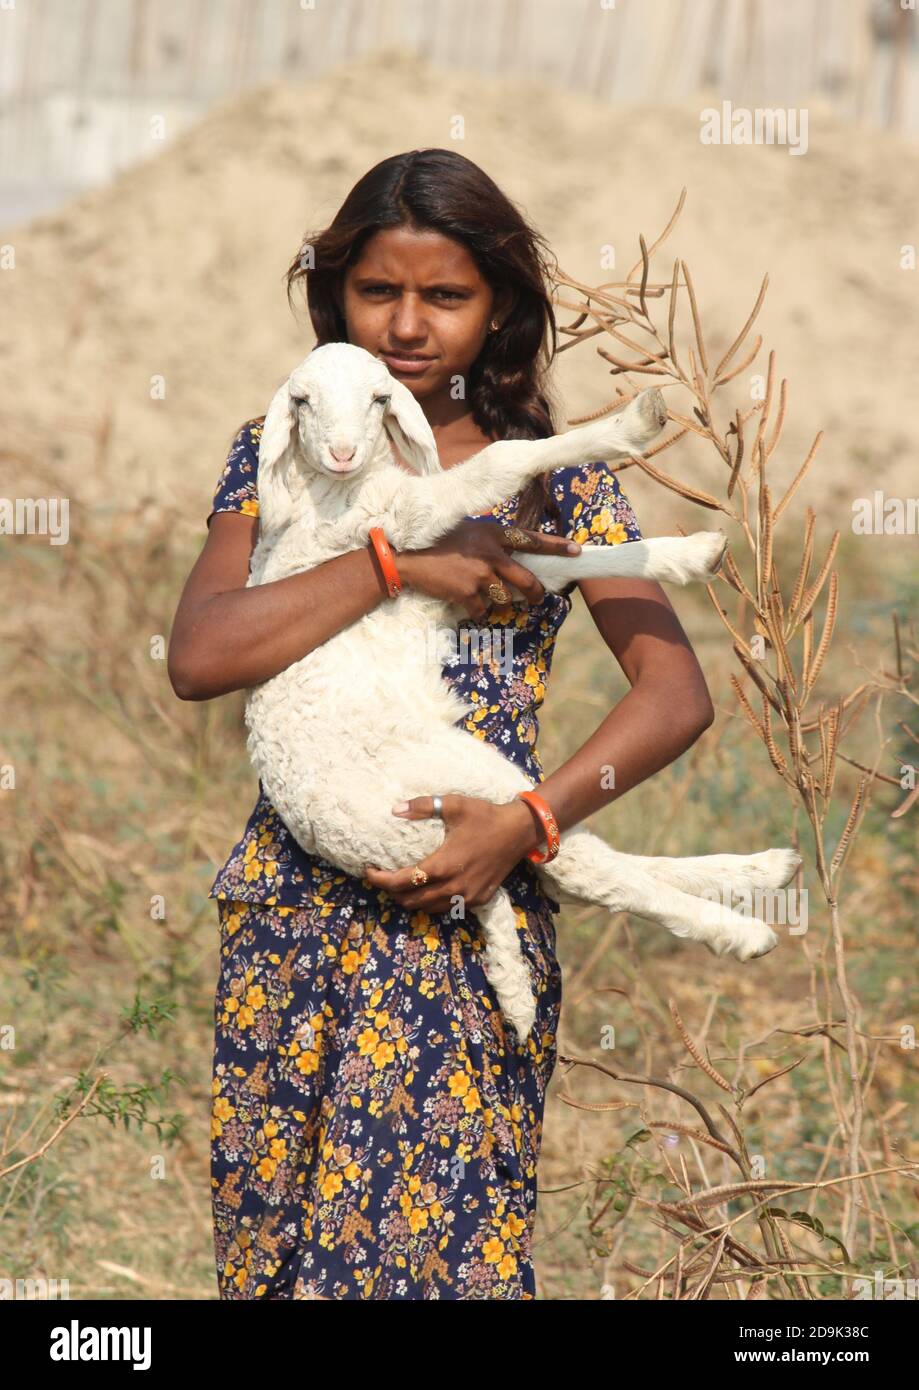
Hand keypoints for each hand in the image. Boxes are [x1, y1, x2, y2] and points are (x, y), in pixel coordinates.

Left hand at [362, 793, 541, 912]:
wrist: (519, 831)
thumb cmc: (485, 816)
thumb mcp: (453, 805)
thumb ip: (423, 807)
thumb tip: (395, 810)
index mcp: (444, 865)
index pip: (402, 881)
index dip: (380, 879)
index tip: (368, 870)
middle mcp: (454, 886)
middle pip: (410, 900)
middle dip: (391, 891)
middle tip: (383, 876)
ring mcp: (467, 897)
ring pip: (428, 908)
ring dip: (410, 899)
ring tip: (401, 884)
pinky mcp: (478, 900)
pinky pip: (447, 908)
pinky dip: (431, 902)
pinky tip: (428, 888)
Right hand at [395, 520, 580, 620]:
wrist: (406, 556)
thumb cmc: (434, 539)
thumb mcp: (466, 529)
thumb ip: (488, 539)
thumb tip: (506, 554)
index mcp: (492, 533)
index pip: (531, 540)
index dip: (556, 546)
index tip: (576, 551)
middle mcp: (490, 554)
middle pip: (526, 580)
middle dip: (537, 593)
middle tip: (540, 598)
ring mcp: (479, 575)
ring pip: (505, 599)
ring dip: (500, 603)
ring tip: (489, 598)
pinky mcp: (466, 593)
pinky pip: (484, 611)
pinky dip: (480, 613)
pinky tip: (470, 607)